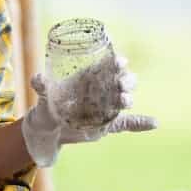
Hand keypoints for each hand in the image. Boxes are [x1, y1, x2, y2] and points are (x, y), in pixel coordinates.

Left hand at [21, 56, 156, 167]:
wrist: (50, 129)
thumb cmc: (47, 105)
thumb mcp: (44, 95)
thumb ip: (42, 86)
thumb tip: (37, 78)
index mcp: (89, 76)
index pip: (108, 64)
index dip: (117, 61)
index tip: (120, 62)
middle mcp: (101, 88)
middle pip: (122, 79)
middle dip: (126, 80)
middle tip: (122, 84)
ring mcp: (107, 106)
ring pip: (125, 98)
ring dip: (129, 97)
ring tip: (125, 100)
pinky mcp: (109, 123)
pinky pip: (129, 123)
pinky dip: (141, 123)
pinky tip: (153, 123)